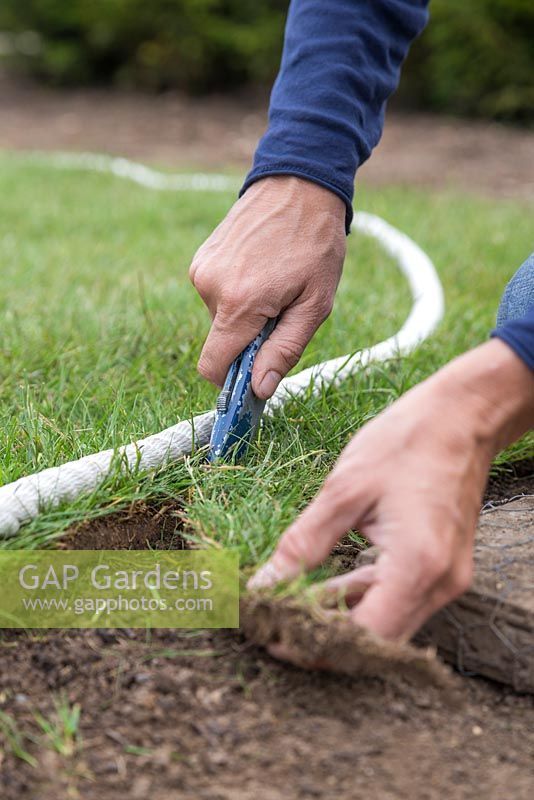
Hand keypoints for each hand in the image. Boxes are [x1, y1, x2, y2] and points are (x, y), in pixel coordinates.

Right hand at [189, 176, 345, 398]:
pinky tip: (260, 269)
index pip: (213, 366)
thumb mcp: (315, 304)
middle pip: (222, 342)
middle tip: (282, 310)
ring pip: (220, 319)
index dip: (231, 381)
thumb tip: (258, 390)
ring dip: (245, 314)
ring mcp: (202, 270)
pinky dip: (237, 294)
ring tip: (273, 283)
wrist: (298, 184)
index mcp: (240, 303)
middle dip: (249, 339)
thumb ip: (284, 350)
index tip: (254, 379)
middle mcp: (211, 287)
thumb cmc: (316, 245)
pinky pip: (216, 295)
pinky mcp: (201, 259)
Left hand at [248, 339, 533, 649]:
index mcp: (416, 565)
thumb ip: (302, 545)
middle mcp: (439, 583)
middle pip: (376, 640)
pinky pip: (398, 599)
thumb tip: (264, 585)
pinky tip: (326, 587)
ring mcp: (446, 578)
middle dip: (324, 639)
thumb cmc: (408, 441)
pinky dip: (362, 598)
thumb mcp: (344, 490)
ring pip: (387, 623)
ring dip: (341, 619)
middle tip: (277, 624)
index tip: (273, 636)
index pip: (363, 637)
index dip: (314, 645)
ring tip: (292, 604)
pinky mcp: (442, 567)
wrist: (462, 415)